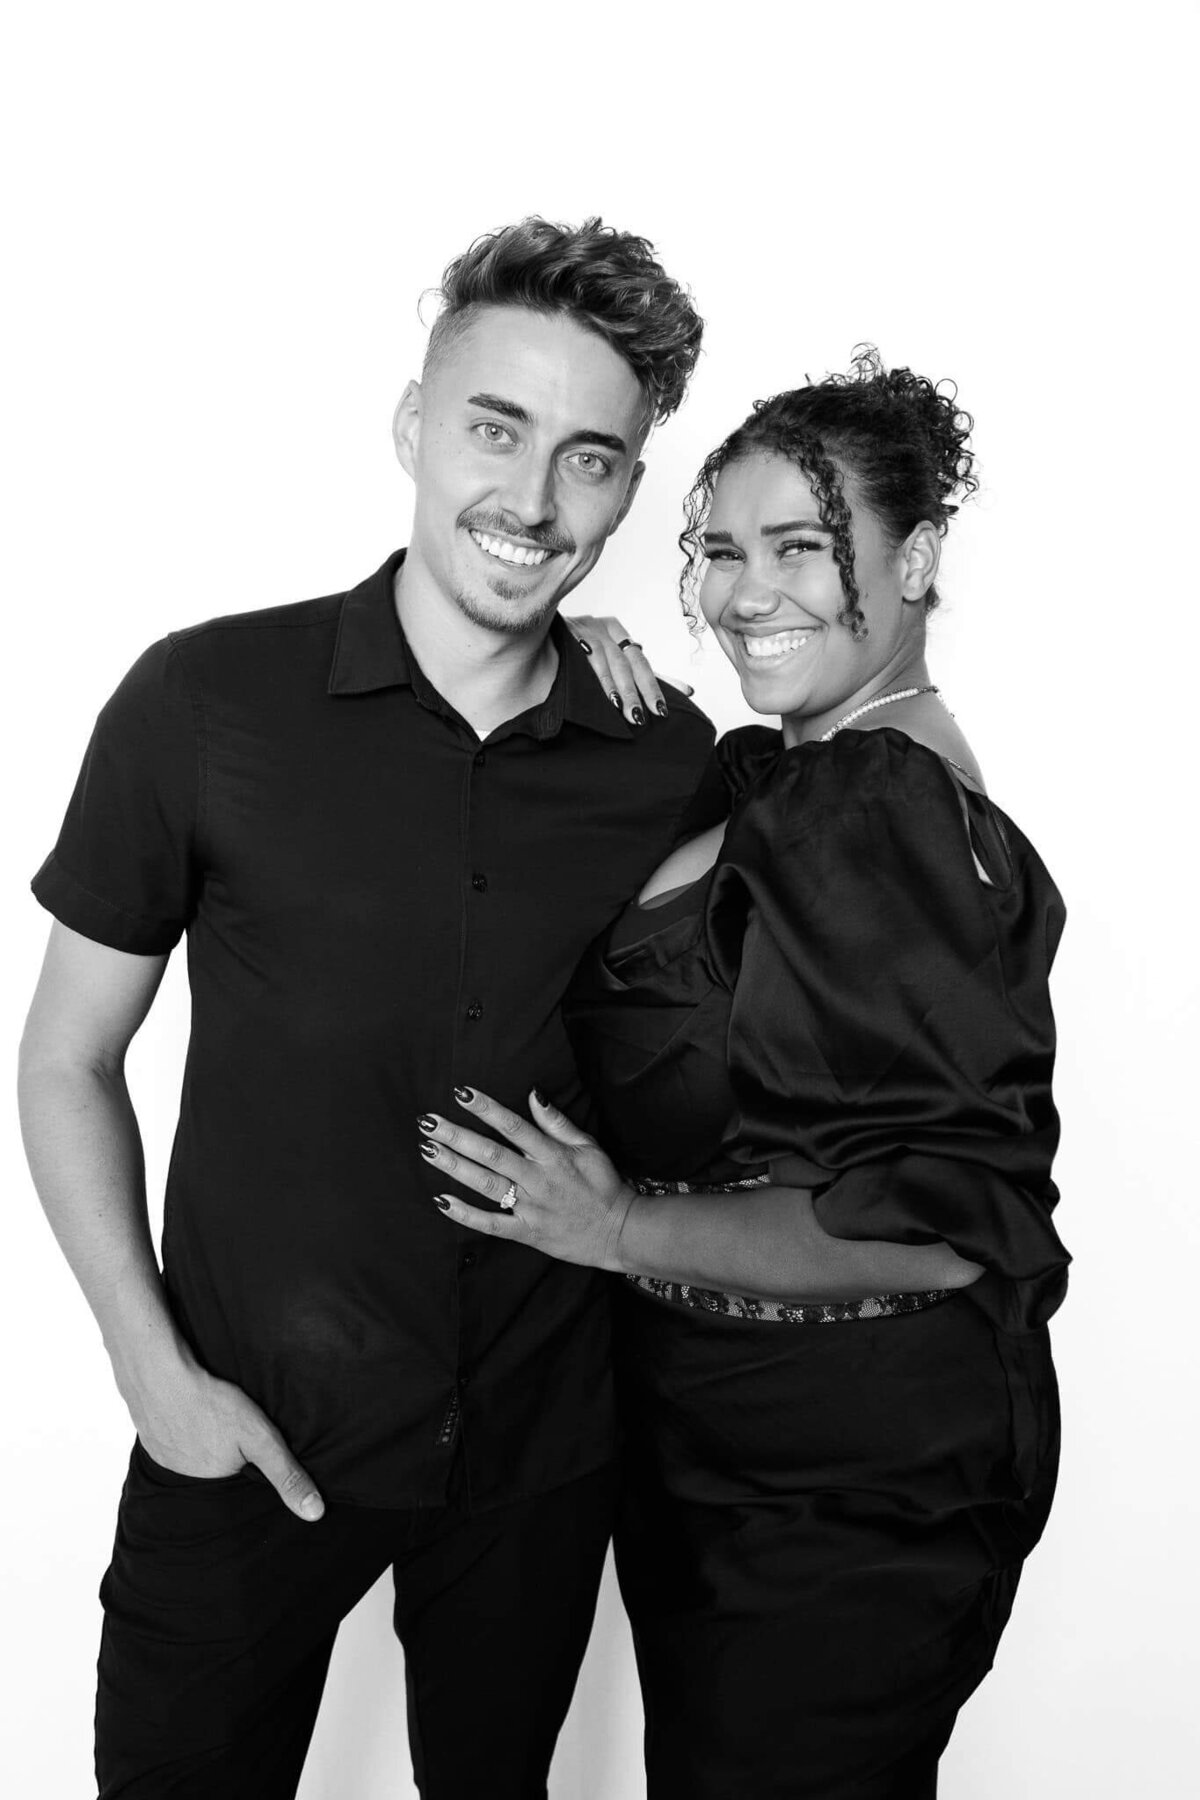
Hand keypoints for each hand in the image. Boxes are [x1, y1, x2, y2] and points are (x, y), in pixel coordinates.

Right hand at [122, 1351, 324, 1520]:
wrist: (157, 1375)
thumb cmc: (210, 1404)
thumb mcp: (260, 1438)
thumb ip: (286, 1474)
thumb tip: (314, 1513)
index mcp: (212, 1483)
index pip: (237, 1481)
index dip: (246, 1464)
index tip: (249, 1447)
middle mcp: (183, 1478)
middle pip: (213, 1467)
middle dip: (222, 1452)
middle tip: (226, 1427)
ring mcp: (162, 1457)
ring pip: (190, 1452)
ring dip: (199, 1439)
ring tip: (210, 1419)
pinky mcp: (149, 1436)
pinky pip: (170, 1437)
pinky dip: (180, 1426)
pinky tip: (187, 1410)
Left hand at [420, 1087, 635, 1271]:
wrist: (618, 1231)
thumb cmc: (603, 1184)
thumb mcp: (588, 1146)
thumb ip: (557, 1122)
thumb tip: (533, 1093)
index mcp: (553, 1156)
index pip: (514, 1126)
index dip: (486, 1108)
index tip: (461, 1093)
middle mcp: (537, 1180)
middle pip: (490, 1153)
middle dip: (457, 1136)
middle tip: (428, 1121)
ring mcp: (530, 1207)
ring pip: (485, 1184)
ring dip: (454, 1167)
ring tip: (428, 1149)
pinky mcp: (526, 1232)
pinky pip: (491, 1224)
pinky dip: (465, 1214)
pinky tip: (441, 1201)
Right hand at [563, 615, 688, 723]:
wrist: (539, 634)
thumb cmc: (580, 651)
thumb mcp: (614, 660)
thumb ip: (646, 676)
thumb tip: (688, 691)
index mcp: (618, 630)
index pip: (641, 662)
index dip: (653, 687)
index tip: (662, 711)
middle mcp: (605, 626)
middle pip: (628, 662)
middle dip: (637, 691)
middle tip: (642, 717)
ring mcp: (586, 627)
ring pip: (609, 661)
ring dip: (617, 688)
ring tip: (625, 711)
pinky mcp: (567, 632)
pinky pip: (585, 657)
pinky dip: (596, 676)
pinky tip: (603, 693)